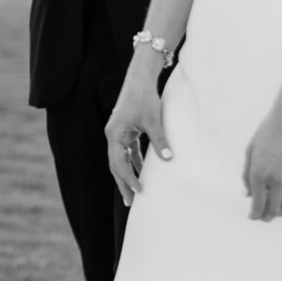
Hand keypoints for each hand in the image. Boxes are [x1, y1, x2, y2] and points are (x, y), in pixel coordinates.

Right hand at [105, 77, 172, 207]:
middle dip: (123, 183)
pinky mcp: (126, 129)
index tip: (139, 191)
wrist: (141, 78)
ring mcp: (119, 132)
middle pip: (116, 164)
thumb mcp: (152, 119)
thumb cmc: (144, 96)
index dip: (128, 179)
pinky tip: (141, 171)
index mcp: (114, 134)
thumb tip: (168, 159)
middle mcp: (113, 135)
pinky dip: (133, 161)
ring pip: (121, 158)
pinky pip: (128, 150)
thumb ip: (159, 139)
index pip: (118, 163)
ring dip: (128, 174)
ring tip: (134, 192)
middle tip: (130, 202)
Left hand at [243, 108, 281, 222]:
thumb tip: (247, 195)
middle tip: (264, 216)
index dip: (255, 215)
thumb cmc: (266, 133)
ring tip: (277, 209)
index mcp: (259, 175)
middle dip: (267, 217)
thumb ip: (246, 175)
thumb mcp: (250, 151)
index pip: (257, 205)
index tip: (253, 216)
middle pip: (273, 209)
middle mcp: (276, 180)